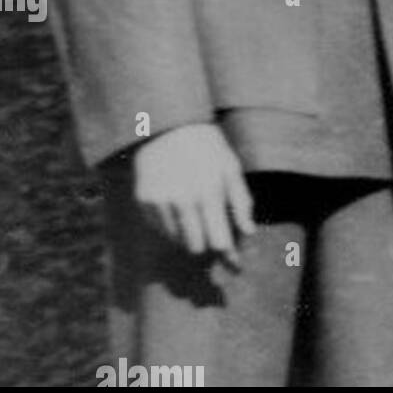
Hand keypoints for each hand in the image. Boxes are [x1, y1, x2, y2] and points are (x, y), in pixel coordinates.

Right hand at [133, 123, 255, 266]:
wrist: (168, 126)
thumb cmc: (207, 148)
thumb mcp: (231, 168)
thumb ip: (241, 202)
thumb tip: (250, 233)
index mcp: (209, 192)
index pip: (219, 240)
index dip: (229, 255)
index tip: (236, 265)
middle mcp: (183, 200)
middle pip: (196, 247)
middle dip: (208, 243)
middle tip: (212, 231)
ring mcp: (160, 202)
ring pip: (177, 241)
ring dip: (188, 233)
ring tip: (193, 209)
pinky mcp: (143, 202)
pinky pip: (160, 229)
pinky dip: (170, 224)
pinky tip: (175, 203)